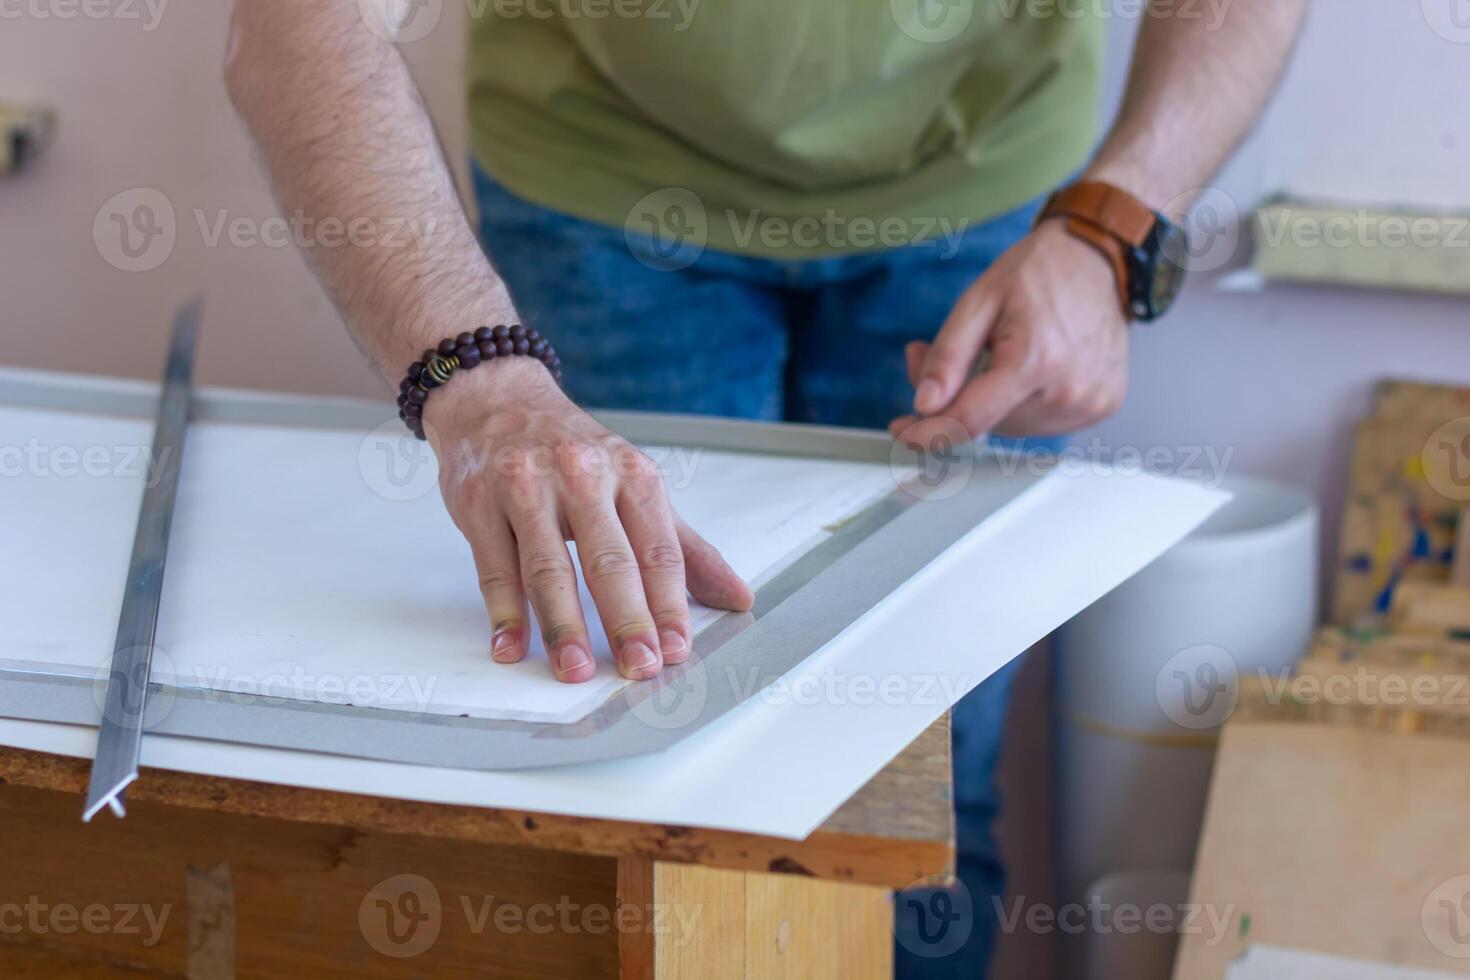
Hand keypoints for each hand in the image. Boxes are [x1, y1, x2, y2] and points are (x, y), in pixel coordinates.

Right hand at [421, 358, 753, 682]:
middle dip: (627, 619)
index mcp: (632, 474)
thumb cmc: (573, 452)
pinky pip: (495, 564)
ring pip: (548, 567)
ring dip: (562, 625)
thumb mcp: (636, 486)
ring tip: (574, 669)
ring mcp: (526, 487)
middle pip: (609, 560)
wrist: (496, 399)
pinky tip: (512, 645)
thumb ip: (686, 548)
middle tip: (638, 666)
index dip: (671, 603)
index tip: (677, 649)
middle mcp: (582, 476)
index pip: (659, 549)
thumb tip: (738, 597)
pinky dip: (504, 611)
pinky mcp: (479, 501)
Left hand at [889, 220, 1129, 444]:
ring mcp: (1090, 402)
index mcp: (1034, 361)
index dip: (929, 432)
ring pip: (1014, 428)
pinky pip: (1044, 423)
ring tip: (1002, 356)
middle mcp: (1068, 390)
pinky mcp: (1103, 405)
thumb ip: (947, 357)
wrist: (1097, 257)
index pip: (968, 420)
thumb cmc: (1038, 273)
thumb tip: (924, 405)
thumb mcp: (977, 303)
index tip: (904, 432)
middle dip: (962, 400)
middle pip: (989, 424)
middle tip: (962, 357)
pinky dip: (1025, 405)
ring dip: (995, 404)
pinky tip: (1031, 369)